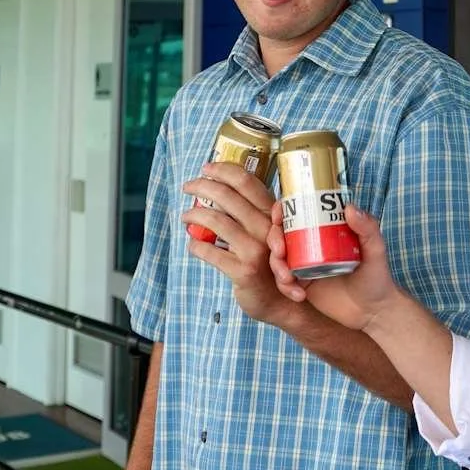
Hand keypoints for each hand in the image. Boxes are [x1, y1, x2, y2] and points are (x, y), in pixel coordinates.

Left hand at [182, 161, 295, 325]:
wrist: (283, 302)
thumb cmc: (273, 262)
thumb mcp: (271, 232)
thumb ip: (254, 213)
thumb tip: (221, 189)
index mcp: (273, 214)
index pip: (247, 181)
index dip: (224, 170)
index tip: (207, 168)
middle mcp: (266, 228)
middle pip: (227, 196)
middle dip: (202, 186)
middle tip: (188, 186)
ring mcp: (255, 250)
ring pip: (215, 221)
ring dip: (194, 215)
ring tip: (185, 216)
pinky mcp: (243, 271)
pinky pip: (210, 252)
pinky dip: (196, 246)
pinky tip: (192, 244)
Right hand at [268, 202, 398, 332]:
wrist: (373, 313)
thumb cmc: (377, 278)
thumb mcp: (376, 251)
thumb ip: (368, 228)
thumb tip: (349, 207)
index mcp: (326, 228)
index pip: (300, 211)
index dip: (283, 209)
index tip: (279, 214)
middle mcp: (312, 243)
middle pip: (282, 233)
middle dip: (274, 239)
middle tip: (280, 251)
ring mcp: (304, 264)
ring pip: (278, 258)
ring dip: (276, 266)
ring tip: (288, 278)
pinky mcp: (301, 285)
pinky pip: (284, 282)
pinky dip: (285, 287)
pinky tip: (299, 295)